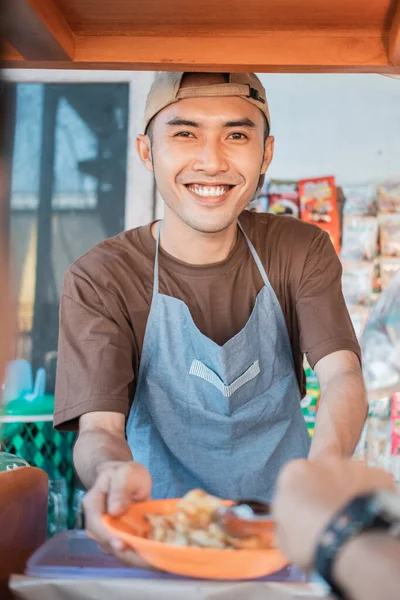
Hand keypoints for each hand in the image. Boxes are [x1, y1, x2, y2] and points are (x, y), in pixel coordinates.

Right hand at [83, 461, 152, 567]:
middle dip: (124, 552)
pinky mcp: (117, 538)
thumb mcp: (126, 474)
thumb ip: (120, 489)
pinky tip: (153, 555)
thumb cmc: (125, 474)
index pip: (96, 523)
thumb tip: (114, 511)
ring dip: (132, 557)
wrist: (127, 478)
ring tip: (151, 560)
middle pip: (104, 542)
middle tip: (144, 558)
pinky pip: (126, 550)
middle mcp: (95, 522)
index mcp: (93, 503)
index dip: (107, 536)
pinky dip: (138, 554)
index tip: (122, 544)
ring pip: (115, 550)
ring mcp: (105, 532)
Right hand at [272, 458, 394, 570]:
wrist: (355, 543)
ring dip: (345, 491)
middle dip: (323, 489)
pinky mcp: (376, 473)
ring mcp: (351, 465)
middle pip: (321, 474)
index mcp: (293, 472)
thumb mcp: (285, 539)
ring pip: (346, 477)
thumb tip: (290, 521)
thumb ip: (285, 521)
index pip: (293, 480)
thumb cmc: (312, 542)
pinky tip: (365, 514)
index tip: (305, 515)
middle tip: (328, 516)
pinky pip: (369, 483)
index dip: (299, 498)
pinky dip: (367, 495)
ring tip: (350, 517)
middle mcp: (321, 461)